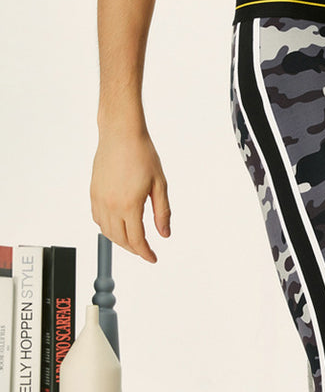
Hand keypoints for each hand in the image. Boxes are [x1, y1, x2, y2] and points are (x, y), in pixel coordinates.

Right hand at [90, 128, 170, 263]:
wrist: (120, 133)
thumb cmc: (142, 154)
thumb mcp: (160, 185)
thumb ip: (162, 213)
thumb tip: (164, 234)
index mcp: (129, 205)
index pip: (136, 240)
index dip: (145, 253)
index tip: (153, 258)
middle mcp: (111, 205)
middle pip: (121, 240)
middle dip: (134, 249)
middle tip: (146, 251)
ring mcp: (99, 199)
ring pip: (107, 231)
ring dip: (120, 241)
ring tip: (133, 241)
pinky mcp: (94, 192)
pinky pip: (98, 219)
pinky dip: (107, 228)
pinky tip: (118, 226)